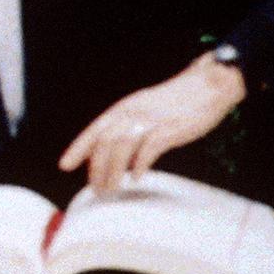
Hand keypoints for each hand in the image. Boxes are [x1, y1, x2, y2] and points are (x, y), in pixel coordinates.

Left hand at [59, 54, 246, 193]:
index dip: (77, 149)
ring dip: (113, 171)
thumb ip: (128, 124)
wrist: (208, 85)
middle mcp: (133, 112)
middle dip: (96, 169)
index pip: (94, 130)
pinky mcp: (170, 128)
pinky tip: (136, 177)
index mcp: (124, 108)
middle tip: (96, 188)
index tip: (65, 165)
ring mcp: (151, 120)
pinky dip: (139, 165)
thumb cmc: (176, 100)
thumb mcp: (144, 107)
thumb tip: (113, 149)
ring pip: (121, 148)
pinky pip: (148, 149)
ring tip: (111, 188)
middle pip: (104, 143)